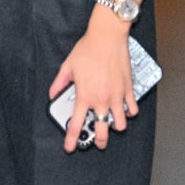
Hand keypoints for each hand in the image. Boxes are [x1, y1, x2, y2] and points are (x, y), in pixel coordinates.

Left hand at [48, 23, 136, 152]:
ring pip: (120, 124)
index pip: (75, 124)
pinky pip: (132, 109)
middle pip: (102, 131)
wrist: (106, 38)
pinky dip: (129, 112)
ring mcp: (117, 96)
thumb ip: (59, 83)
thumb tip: (52, 94)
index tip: (69, 147)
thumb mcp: (67, 67)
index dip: (71, 139)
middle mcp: (101, 100)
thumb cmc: (87, 50)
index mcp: (84, 96)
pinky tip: (124, 110)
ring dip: (115, 126)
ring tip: (111, 123)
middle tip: (97, 142)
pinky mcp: (128, 90)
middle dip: (99, 141)